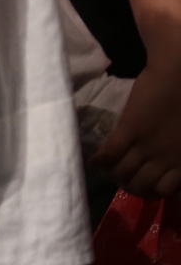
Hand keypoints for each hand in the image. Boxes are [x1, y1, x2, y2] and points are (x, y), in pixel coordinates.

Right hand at [93, 62, 180, 199]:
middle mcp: (165, 158)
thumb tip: (172, 163)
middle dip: (129, 186)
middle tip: (122, 179)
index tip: (143, 186)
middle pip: (141, 186)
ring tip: (106, 170)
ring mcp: (147, 145)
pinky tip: (92, 161)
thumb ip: (180, 150)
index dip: (150, 192)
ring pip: (123, 172)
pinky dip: (99, 160)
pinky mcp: (130, 129)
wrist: (180, 72)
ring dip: (112, 175)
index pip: (163, 190)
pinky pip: (111, 152)